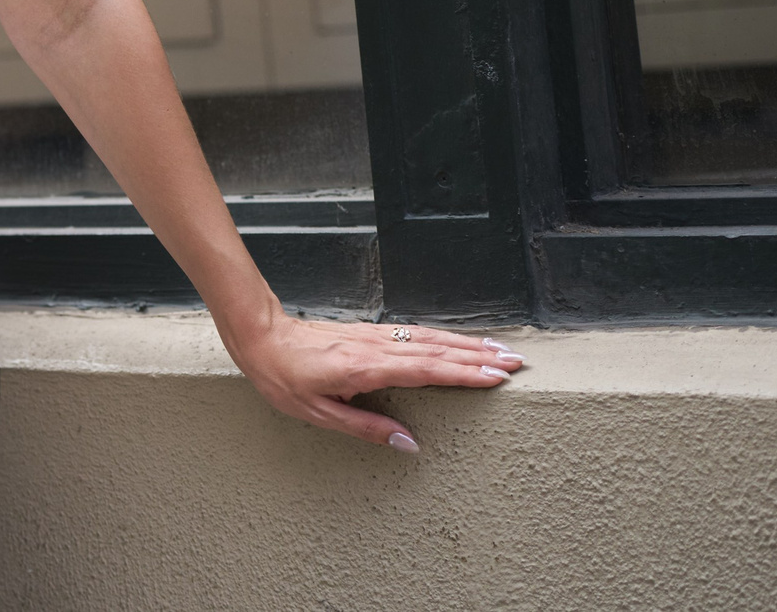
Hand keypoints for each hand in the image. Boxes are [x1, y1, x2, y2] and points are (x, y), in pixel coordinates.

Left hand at [223, 309, 521, 450]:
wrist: (259, 334)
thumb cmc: (282, 376)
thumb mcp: (317, 413)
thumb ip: (366, 428)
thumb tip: (409, 444)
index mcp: (365, 367)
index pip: (425, 369)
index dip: (463, 373)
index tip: (495, 376)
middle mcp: (375, 347)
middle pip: (436, 350)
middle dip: (478, 356)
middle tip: (516, 362)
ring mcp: (373, 336)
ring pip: (428, 338)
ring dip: (466, 344)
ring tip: (500, 350)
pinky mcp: (369, 332)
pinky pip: (414, 334)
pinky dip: (442, 337)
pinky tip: (458, 342)